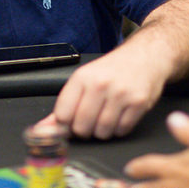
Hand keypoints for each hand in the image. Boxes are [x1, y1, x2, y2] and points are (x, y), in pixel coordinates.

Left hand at [48, 42, 171, 138]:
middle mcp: (100, 84)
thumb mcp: (85, 80)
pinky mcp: (138, 102)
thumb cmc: (112, 69)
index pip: (62, 115)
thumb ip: (64, 106)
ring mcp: (120, 94)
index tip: (71, 120)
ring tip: (107, 115)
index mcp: (82, 77)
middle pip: (81, 127)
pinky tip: (121, 115)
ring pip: (102, 132)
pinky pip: (122, 131)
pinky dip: (120, 128)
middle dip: (85, 129)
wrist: (145, 55)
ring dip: (103, 130)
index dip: (65, 124)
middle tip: (91, 119)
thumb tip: (43, 129)